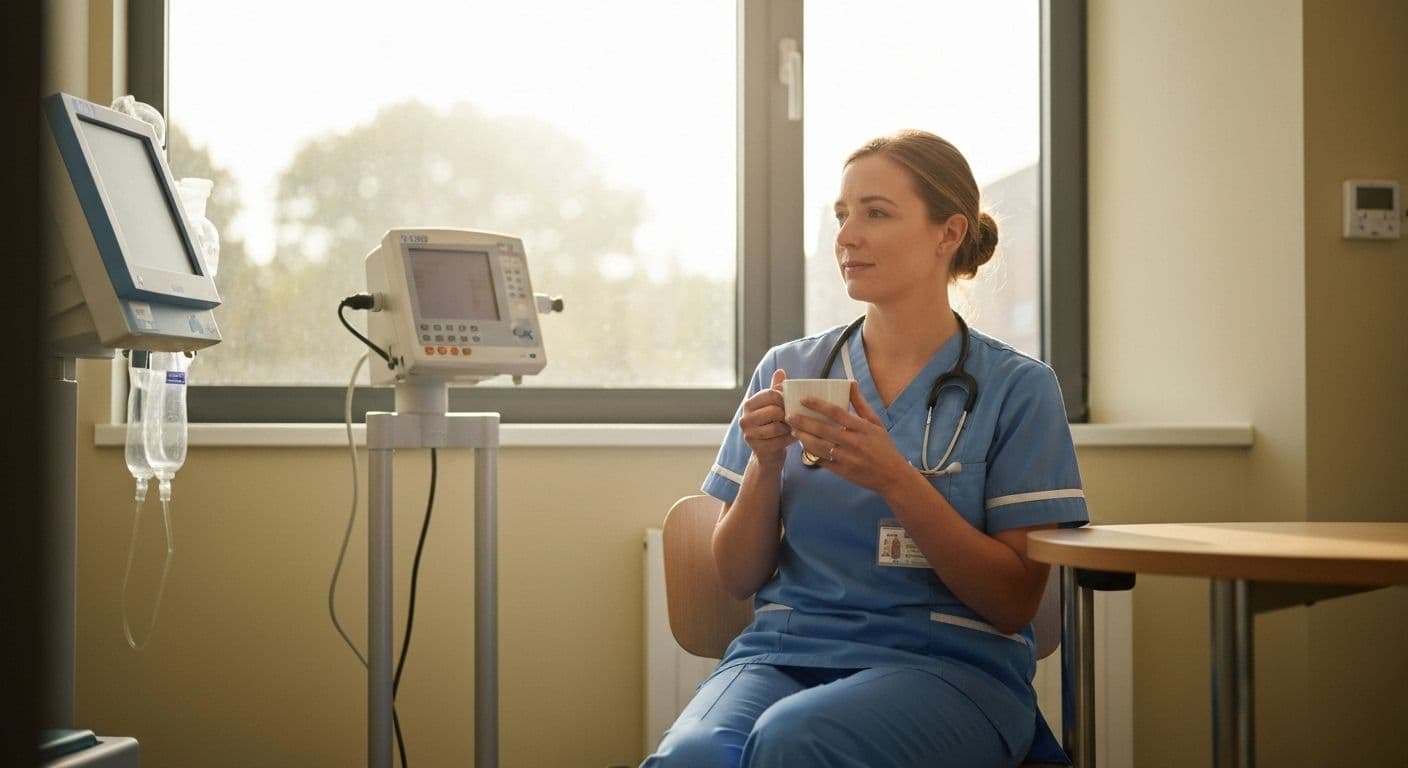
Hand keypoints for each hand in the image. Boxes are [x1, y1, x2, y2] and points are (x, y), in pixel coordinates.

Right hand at [739, 369, 795, 469]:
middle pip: (774, 410)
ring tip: (793, 427)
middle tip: (794, 417)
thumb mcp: (772, 405)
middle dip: (787, 414)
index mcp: (748, 404)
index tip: (791, 402)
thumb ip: (775, 389)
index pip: (770, 394)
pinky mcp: (757, 448)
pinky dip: (790, 439)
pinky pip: (780, 440)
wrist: (768, 453)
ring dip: (789, 427)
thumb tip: (780, 371)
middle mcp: (745, 418)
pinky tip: (793, 437)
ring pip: (777, 426)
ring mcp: (749, 434)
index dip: (784, 397)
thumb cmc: (772, 425)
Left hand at [787, 381, 910, 492]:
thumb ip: (860, 403)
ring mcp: (846, 458)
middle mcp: (852, 442)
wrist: (892, 476)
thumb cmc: (883, 446)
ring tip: (793, 430)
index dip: (818, 405)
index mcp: (861, 427)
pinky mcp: (842, 471)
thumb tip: (850, 382)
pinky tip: (804, 446)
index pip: (836, 412)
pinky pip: (822, 461)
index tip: (804, 399)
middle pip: (823, 429)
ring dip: (804, 437)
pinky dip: (811, 453)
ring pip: (819, 446)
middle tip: (789, 416)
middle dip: (803, 422)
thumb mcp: (875, 422)